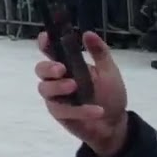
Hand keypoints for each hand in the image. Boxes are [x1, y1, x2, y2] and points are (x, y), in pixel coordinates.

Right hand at [35, 31, 129, 156]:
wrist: (116, 123)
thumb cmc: (110, 95)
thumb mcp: (109, 72)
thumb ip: (99, 53)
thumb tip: (88, 33)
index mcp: (68, 65)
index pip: (50, 51)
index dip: (44, 43)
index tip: (45, 37)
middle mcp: (57, 79)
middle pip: (40, 69)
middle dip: (48, 67)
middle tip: (61, 69)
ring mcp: (56, 97)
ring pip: (44, 89)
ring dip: (58, 86)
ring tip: (74, 86)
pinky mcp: (60, 114)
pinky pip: (62, 110)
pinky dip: (79, 110)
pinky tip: (96, 111)